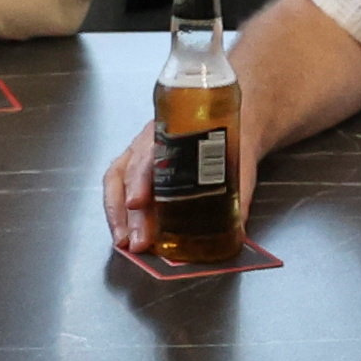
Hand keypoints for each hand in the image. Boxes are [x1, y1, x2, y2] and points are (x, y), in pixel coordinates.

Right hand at [100, 102, 261, 256]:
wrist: (234, 118)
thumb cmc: (233, 131)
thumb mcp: (242, 156)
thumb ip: (240, 190)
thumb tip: (238, 227)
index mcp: (175, 129)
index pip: (150, 153)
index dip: (140, 179)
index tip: (137, 203)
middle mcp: (152, 138)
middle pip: (130, 173)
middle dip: (130, 211)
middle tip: (138, 241)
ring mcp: (142, 150)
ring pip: (117, 180)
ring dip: (117, 214)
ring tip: (124, 241)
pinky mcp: (141, 166)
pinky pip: (119, 186)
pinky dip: (119, 212)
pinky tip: (125, 232)